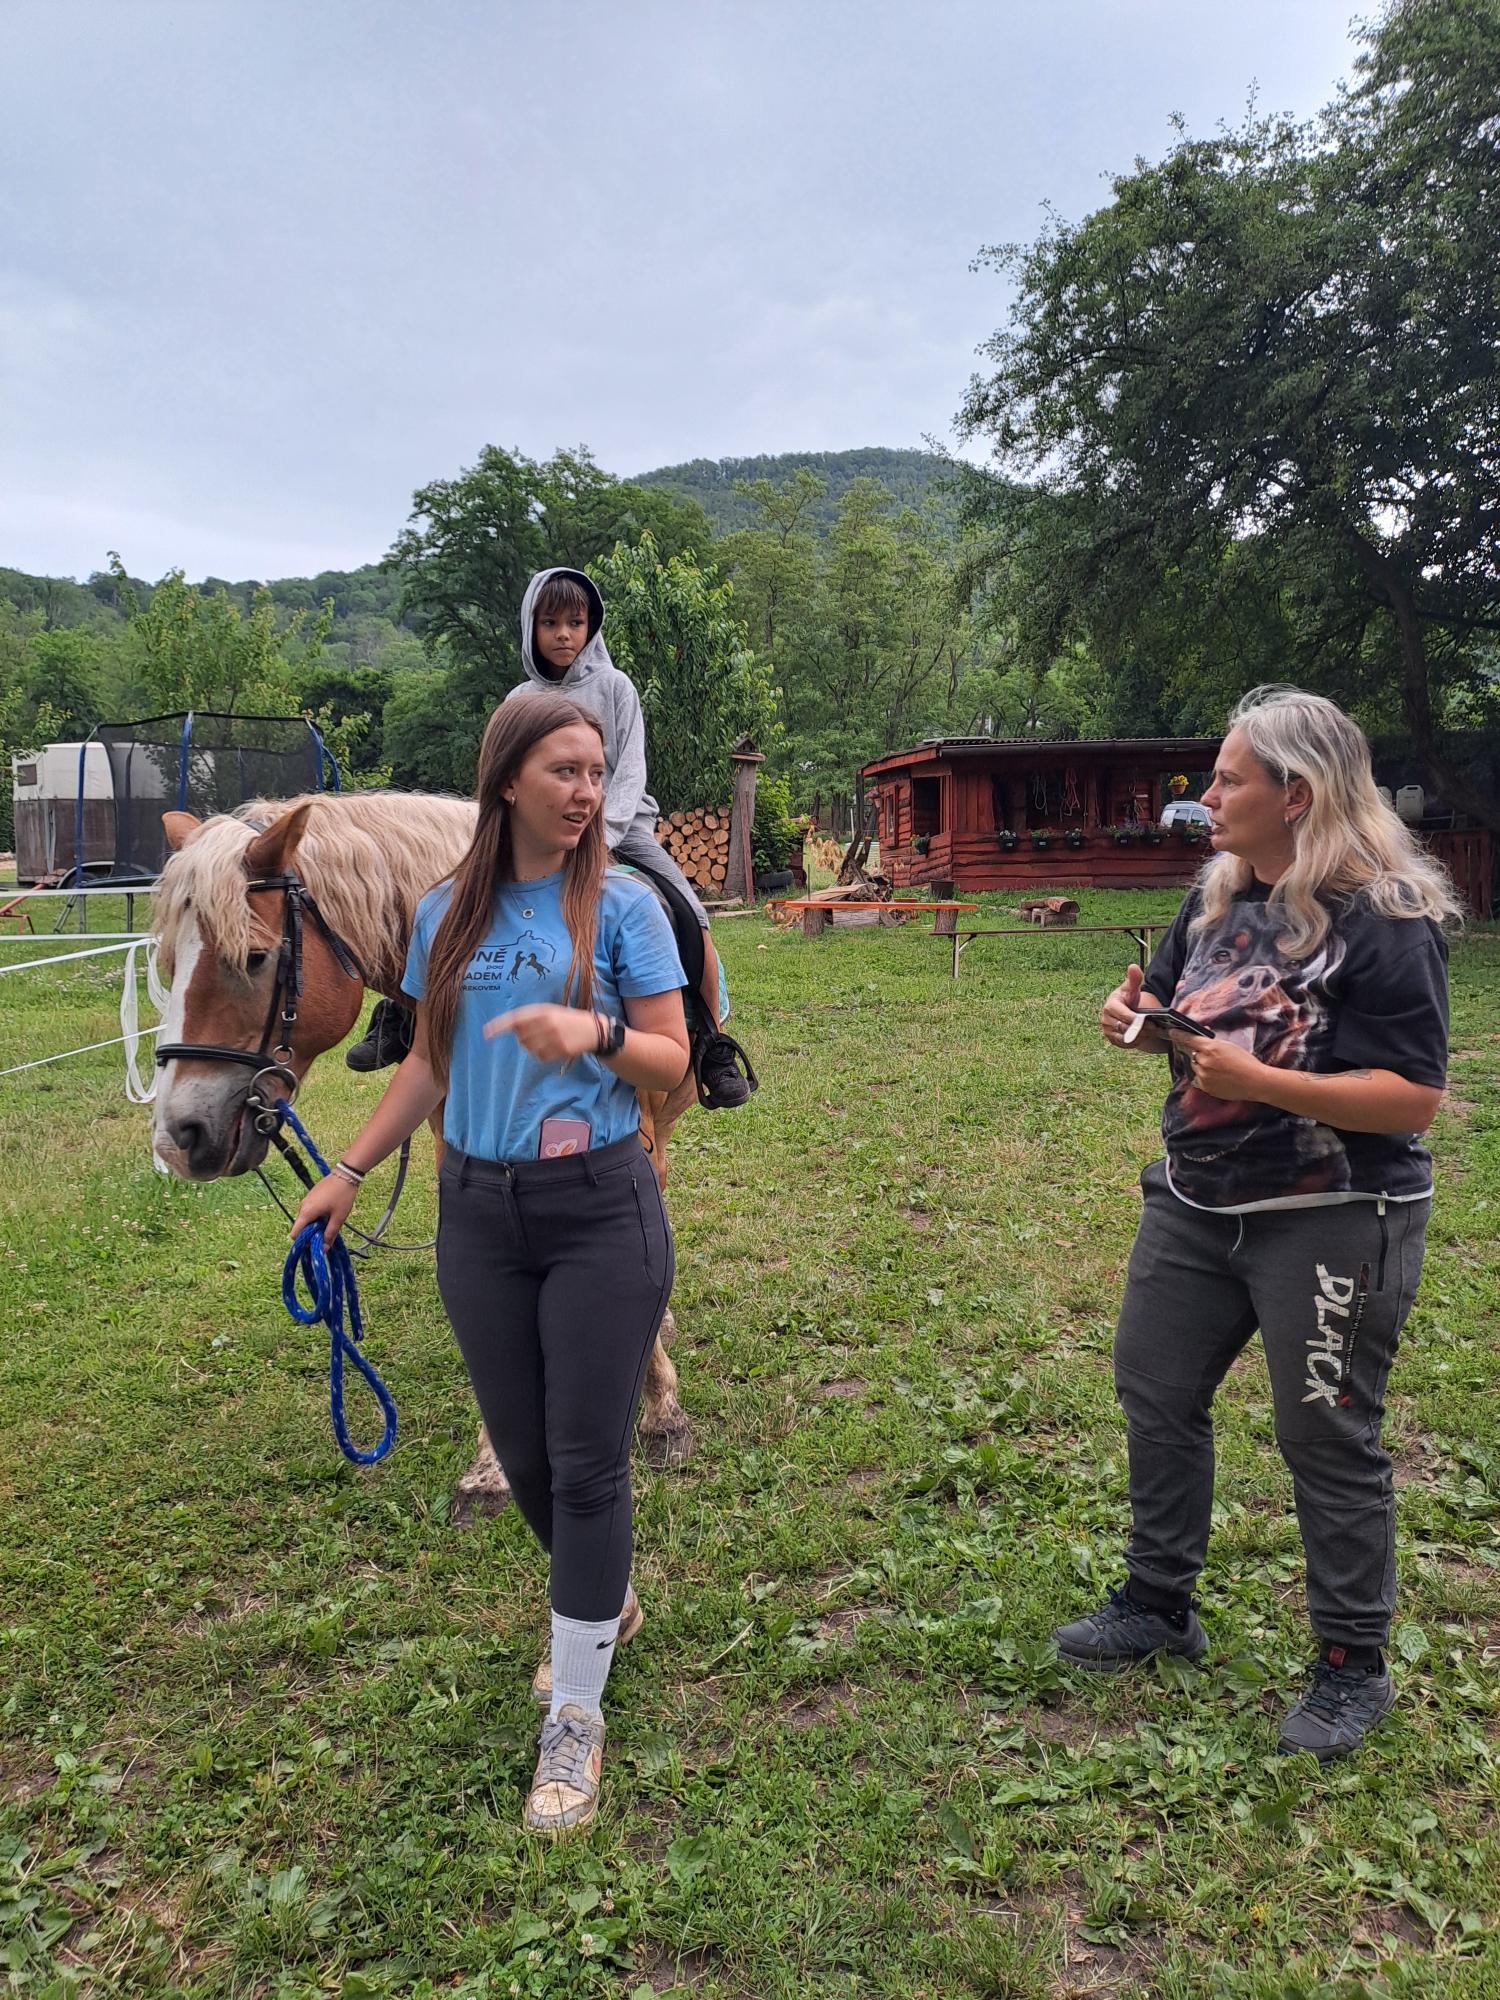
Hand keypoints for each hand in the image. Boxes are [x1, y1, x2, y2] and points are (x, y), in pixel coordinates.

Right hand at [290, 1172, 357, 1246]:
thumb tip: (323, 1249)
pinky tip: (329, 1213)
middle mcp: (302, 1206)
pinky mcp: (311, 1196)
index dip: (303, 1241)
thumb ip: (329, 1234)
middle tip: (327, 1232)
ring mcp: (306, 1200)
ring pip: (306, 1219)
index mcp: (306, 1212)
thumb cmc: (342, 1196)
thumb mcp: (338, 1218)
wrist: (346, 1174)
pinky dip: (316, 1216)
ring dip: (315, 1224)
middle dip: (311, 1233)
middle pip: (301, 1227)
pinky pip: (309, 1211)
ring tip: (330, 1220)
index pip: (295, 1233)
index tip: (315, 1242)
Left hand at [484, 1003, 598, 1063]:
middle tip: (537, 1035)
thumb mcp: (551, 1012)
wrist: (593, 1030)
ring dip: (533, 1047)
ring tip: (547, 1041)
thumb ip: (532, 1018)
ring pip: (530, 1048)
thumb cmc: (568, 1020)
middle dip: (524, 1038)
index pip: (515, 1018)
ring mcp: (554, 1037)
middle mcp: (547, 1022)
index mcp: (543, 1010)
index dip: (499, 1026)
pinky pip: (541, 1057)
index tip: (486, 1032)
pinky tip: (553, 1048)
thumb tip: (512, 1029)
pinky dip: (542, 1055)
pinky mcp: (561, 1049)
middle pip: (520, 1037)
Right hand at [1101, 965, 1165, 1050]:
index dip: (1137, 1019)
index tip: (1149, 1020)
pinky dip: (1136, 1041)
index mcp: (1110, 1006)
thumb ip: (1134, 978)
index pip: (1124, 1015)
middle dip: (1141, 1028)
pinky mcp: (1112, 1039)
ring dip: (1140, 1035)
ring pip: (1126, 1037)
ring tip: (1151, 1031)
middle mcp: (1106, 1019)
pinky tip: (1144, 1035)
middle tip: (1154, 1027)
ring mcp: (1108, 1031)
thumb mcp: (1131, 988)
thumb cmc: (1128, 998)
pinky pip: (1125, 1044)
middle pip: (1125, 1028)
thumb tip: (1133, 966)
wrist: (1123, 1009)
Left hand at [1168, 1030, 1268, 1100]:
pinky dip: (1204, 1077)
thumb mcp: (1230, 1046)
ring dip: (1202, 1066)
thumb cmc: (1246, 1062)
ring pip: (1195, 1067)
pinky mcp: (1206, 1088)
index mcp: (1210, 1048)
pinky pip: (1198, 1080)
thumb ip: (1213, 1042)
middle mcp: (1204, 1062)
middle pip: (1192, 1054)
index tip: (1171, 1032)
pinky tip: (1217, 1077)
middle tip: (1212, 1057)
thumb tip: (1204, 1035)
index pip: (1189, 1039)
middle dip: (1199, 1054)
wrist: (1255, 1082)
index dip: (1179, 1035)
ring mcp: (1203, 1076)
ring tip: (1219, 1068)